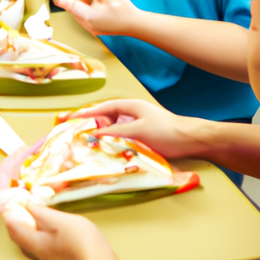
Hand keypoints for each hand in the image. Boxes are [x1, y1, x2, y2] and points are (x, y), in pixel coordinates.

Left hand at [0, 203, 122, 259]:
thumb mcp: (59, 220)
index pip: (12, 226)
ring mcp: (47, 254)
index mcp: (34, 242)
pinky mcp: (57, 253)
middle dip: (13, 218)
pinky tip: (44, 221)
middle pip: (18, 234)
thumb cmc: (80, 239)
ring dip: (24, 223)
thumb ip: (41, 212)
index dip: (6, 212)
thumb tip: (26, 204)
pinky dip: (34, 227)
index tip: (3, 199)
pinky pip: (38, 239)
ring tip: (27, 209)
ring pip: (27, 237)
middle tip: (14, 203)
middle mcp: (37, 250)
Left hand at [54, 0, 138, 35]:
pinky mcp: (92, 27)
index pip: (63, 2)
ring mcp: (88, 27)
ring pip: (76, 10)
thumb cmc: (122, 9)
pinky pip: (82, 14)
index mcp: (85, 16)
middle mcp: (84, 24)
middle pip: (69, 6)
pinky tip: (93, 0)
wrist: (135, 24)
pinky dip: (84, 6)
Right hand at [59, 99, 206, 159]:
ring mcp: (135, 126)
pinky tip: (103, 153)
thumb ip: (115, 133)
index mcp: (130, 106)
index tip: (69, 118)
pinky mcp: (140, 138)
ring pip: (111, 130)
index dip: (85, 113)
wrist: (190, 140)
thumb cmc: (166, 131)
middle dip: (89, 125)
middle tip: (72, 133)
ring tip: (83, 144)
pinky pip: (120, 140)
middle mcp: (131, 114)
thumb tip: (94, 136)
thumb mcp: (137, 131)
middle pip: (104, 118)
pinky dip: (110, 144)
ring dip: (99, 137)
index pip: (102, 108)